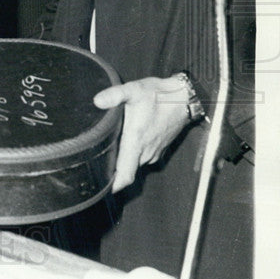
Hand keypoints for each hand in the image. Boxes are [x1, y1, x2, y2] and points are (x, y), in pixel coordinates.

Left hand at [94, 76, 190, 192]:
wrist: (184, 98)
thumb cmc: (159, 95)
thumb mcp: (134, 90)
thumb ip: (115, 95)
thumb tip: (97, 101)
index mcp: (137, 141)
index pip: (126, 174)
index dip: (114, 185)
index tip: (101, 187)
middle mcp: (146, 151)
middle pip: (127, 170)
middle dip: (113, 171)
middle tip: (95, 163)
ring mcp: (154, 152)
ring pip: (134, 164)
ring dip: (124, 161)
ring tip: (107, 152)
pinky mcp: (159, 149)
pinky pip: (143, 158)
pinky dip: (133, 155)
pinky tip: (124, 144)